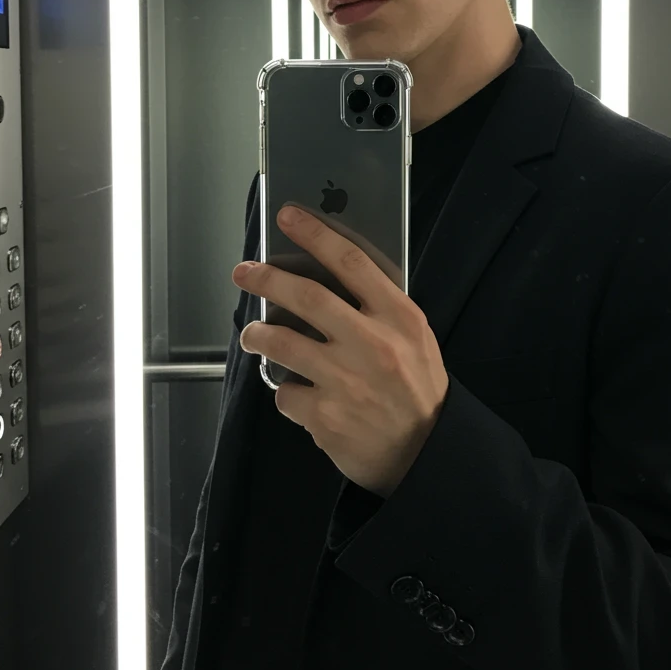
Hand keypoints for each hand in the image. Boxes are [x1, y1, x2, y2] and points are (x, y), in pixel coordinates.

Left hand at [233, 205, 448, 496]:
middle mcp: (372, 344)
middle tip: (243, 272)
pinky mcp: (326, 416)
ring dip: (258, 335)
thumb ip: (378, 308)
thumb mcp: (414, 338)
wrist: (426, 453)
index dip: (316, 234)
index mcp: (399, 318)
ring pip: (281, 343)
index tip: (288, 216)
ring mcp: (346, 381)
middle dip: (267, 278)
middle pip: (307, 296)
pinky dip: (286, 390)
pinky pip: (286, 392)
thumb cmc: (417, 388)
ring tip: (252, 335)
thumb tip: (326, 277)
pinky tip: (299, 393)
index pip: (352, 262)